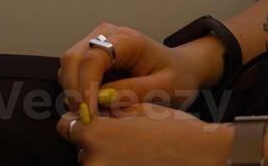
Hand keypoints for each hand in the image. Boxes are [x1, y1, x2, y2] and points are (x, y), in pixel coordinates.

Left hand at [56, 102, 231, 165]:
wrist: (201, 156)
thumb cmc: (173, 131)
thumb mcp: (138, 108)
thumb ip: (108, 108)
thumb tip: (91, 108)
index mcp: (96, 134)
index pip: (65, 125)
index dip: (80, 120)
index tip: (91, 119)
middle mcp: (93, 160)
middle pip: (81, 147)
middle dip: (96, 142)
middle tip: (122, 138)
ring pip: (93, 163)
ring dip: (106, 158)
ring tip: (134, 152)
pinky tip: (136, 161)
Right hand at [58, 22, 222, 120]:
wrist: (181, 69)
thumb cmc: (176, 77)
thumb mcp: (163, 89)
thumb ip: (132, 93)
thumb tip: (100, 100)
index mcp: (127, 39)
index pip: (93, 58)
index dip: (85, 88)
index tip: (89, 116)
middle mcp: (106, 34)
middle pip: (72, 59)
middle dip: (74, 92)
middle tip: (87, 120)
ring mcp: (95, 42)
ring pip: (67, 67)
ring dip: (73, 93)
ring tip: (93, 116)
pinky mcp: (90, 56)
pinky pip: (72, 73)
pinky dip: (76, 92)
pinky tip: (93, 107)